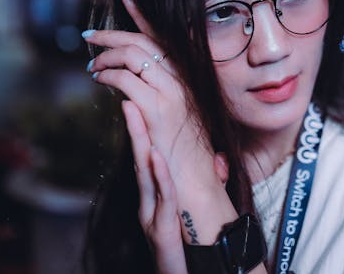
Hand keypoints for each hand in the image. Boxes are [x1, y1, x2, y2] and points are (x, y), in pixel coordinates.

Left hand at [85, 0, 238, 247]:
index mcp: (188, 78)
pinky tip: (99, 79)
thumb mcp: (175, 115)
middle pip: (143, 42)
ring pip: (133, 55)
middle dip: (111, 34)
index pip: (164, 36)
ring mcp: (172, 93)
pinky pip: (125, 79)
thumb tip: (132, 79)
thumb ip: (158, 93)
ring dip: (106, 56)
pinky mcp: (157, 109)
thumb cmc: (184, 152)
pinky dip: (107, 75)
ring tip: (92, 66)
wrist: (196, 182)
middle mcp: (183, 80)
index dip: (142, 14)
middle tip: (89, 37)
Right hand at [123, 99, 187, 273]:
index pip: (149, 156)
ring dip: (139, 141)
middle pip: (141, 157)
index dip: (143, 127)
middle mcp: (150, 203)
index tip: (139, 98)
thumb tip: (217, 162)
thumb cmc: (188, 250)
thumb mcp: (191, 213)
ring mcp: (153, 216)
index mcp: (157, 197)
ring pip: (145, 174)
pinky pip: (163, 198)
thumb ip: (201, 188)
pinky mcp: (162, 230)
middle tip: (126, 93)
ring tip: (132, 110)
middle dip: (134, 124)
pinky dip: (159, 176)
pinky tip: (157, 156)